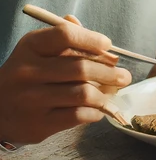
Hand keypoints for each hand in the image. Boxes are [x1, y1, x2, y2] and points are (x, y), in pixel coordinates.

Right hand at [0, 17, 131, 143]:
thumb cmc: (26, 75)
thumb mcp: (38, 51)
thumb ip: (68, 40)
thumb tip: (103, 42)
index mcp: (30, 47)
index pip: (66, 35)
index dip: (92, 39)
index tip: (107, 45)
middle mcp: (27, 72)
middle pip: (81, 68)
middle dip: (110, 72)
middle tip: (124, 76)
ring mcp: (31, 100)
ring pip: (84, 94)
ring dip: (106, 94)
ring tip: (113, 93)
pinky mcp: (38, 124)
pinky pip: (79, 115)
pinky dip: (96, 112)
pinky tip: (98, 109)